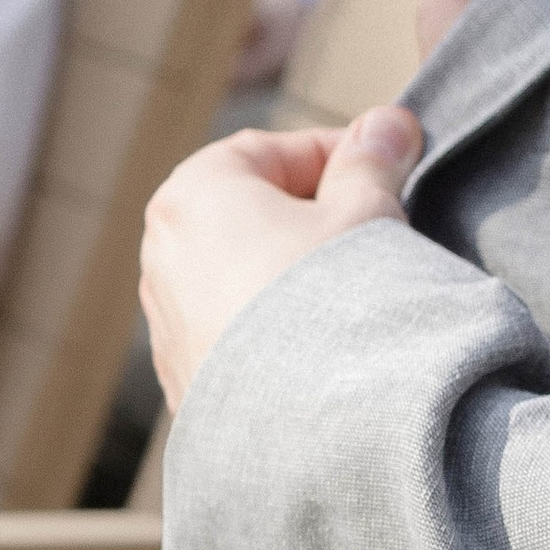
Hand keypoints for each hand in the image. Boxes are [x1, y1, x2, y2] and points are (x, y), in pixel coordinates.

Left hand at [140, 103, 422, 410]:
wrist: (302, 426)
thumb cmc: (328, 304)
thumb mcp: (364, 214)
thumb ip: (372, 162)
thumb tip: (388, 123)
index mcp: (192, 193)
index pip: (274, 150)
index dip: (340, 159)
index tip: (387, 177)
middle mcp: (161, 252)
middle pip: (251, 211)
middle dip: (313, 219)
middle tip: (373, 239)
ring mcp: (166, 319)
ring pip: (241, 273)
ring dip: (293, 276)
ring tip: (348, 301)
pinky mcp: (182, 377)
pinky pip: (234, 331)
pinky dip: (272, 327)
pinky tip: (319, 348)